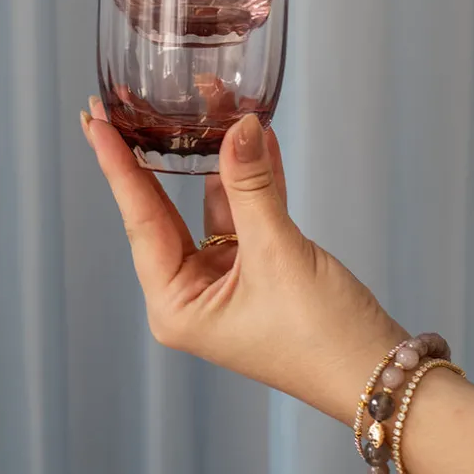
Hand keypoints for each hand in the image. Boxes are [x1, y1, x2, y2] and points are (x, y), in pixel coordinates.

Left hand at [81, 98, 405, 424]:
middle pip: (162, 206)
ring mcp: (223, 278)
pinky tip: (254, 135)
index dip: (116, 164)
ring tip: (204, 100)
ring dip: (215, 155)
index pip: (138, 217)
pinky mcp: (257, 268)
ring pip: (208, 202)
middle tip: (118, 105)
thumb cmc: (321, 337)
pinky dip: (252, 176)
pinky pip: (243, 210)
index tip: (93, 120)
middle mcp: (190, 291)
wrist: (379, 373)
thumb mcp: (278, 253)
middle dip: (151, 152)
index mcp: (175, 303)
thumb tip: (239, 125)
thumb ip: (252, 184)